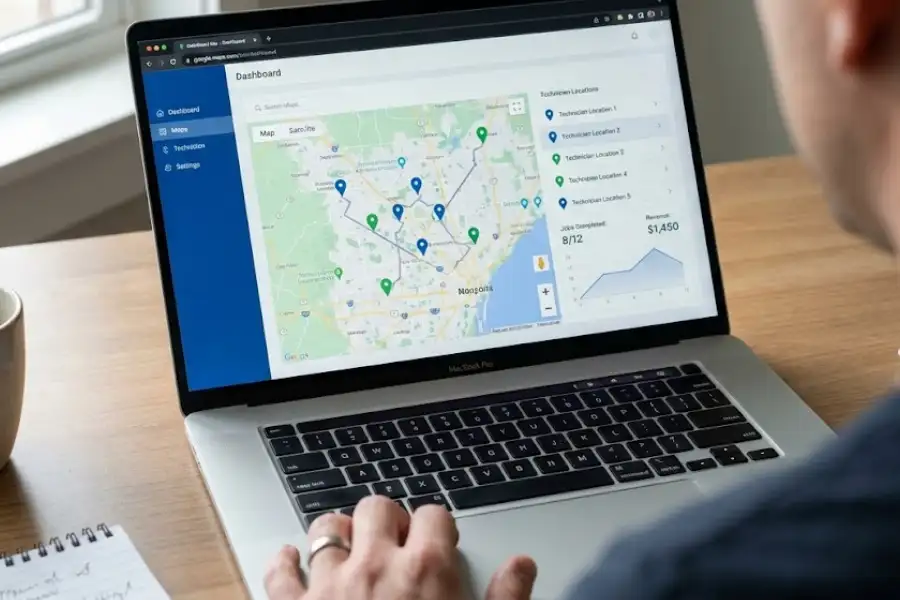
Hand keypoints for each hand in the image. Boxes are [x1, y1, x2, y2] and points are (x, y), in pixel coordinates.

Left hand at [265, 496, 536, 599]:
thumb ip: (506, 598)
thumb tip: (522, 566)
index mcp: (426, 570)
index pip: (434, 515)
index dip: (438, 526)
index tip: (439, 541)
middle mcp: (375, 565)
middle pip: (377, 509)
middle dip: (388, 520)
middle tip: (396, 542)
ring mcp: (329, 585)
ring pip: (327, 529)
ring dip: (339, 534)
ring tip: (350, 547)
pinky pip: (280, 573)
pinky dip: (284, 563)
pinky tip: (289, 560)